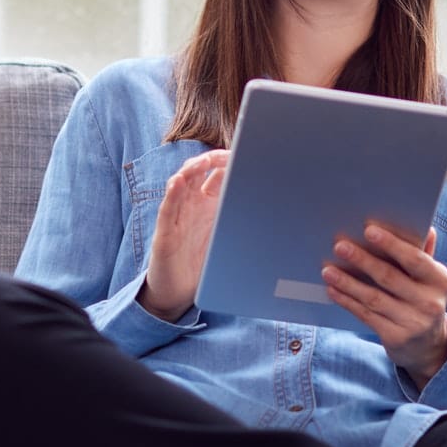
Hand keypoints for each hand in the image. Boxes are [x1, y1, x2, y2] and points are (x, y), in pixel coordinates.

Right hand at [138, 150, 230, 320]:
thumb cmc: (202, 263)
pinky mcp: (164, 231)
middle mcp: (192, 203)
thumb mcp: (227, 236)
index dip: (229, 160)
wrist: (178, 292)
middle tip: (228, 155)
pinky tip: (178, 182)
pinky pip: (167, 208)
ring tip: (204, 162)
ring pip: (181, 182)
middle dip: (212, 158)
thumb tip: (282, 213)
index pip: (217, 171)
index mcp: (209, 202)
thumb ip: (245, 221)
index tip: (246, 153)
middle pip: (198, 169)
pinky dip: (173, 194)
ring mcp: (177, 215)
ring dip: (192, 169)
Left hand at [323, 223, 446, 388]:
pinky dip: (347, 301)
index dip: (391, 244)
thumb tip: (425, 226)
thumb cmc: (423, 298)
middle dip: (362, 260)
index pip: (414, 259)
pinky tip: (333, 290)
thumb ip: (424, 252)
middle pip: (389, 277)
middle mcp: (429, 302)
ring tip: (328, 270)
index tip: (368, 230)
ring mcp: (413, 322)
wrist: (428, 345)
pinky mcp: (396, 338)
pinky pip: (366, 315)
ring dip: (348, 282)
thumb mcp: (429, 277)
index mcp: (440, 280)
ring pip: (373, 298)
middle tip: (340, 246)